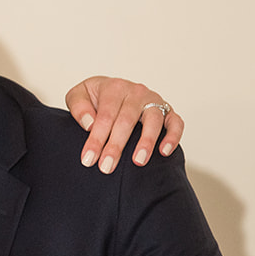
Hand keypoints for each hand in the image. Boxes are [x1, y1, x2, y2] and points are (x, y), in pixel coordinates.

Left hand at [65, 76, 184, 173]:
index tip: (88, 159)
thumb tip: (89, 124)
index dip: (96, 138)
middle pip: (127, 120)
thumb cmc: (94, 99)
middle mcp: (136, 92)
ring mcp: (153, 101)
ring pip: (153, 120)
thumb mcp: (78, 96)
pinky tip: (164, 152)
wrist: (111, 92)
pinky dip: (173, 136)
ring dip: (146, 141)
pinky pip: (176, 122)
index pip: (105, 115)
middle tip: (106, 167)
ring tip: (138, 162)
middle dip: (116, 146)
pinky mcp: (168, 111)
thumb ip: (79, 107)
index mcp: (114, 88)